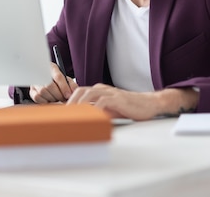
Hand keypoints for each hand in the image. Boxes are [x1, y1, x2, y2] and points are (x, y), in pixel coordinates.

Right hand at [29, 62, 77, 102]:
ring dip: (52, 98)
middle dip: (58, 94)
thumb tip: (74, 92)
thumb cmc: (57, 80)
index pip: (58, 76)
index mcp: (52, 68)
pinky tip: (49, 99)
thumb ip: (71, 85)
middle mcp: (41, 73)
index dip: (64, 87)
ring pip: (43, 92)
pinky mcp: (31, 90)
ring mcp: (35, 82)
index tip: (68, 95)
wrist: (45, 77)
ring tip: (57, 98)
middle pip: (49, 85)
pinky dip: (45, 101)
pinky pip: (37, 97)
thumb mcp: (66, 79)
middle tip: (63, 98)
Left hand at [67, 84, 199, 120]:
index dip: (69, 100)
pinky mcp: (118, 99)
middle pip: (80, 90)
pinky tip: (89, 116)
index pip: (79, 92)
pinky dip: (94, 108)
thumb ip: (97, 112)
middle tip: (63, 114)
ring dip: (78, 104)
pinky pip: (102, 101)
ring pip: (89, 94)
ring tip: (71, 114)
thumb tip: (82, 120)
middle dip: (70, 101)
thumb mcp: (110, 110)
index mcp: (99, 90)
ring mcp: (110, 93)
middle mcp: (102, 89)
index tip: (60, 111)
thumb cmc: (129, 108)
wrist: (149, 104)